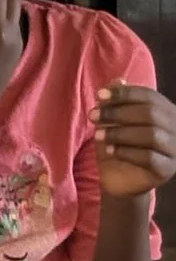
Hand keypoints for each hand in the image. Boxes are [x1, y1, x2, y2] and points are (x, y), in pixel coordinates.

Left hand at [95, 82, 175, 198]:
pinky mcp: (167, 169)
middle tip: (93, 116)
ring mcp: (175, 150)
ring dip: (120, 133)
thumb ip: (117, 102)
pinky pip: (150, 157)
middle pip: (150, 114)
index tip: (100, 95)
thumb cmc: (118, 146)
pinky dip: (127, 152)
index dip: (125, 94)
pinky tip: (111, 151)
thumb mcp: (113, 122)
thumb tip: (117, 80)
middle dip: (118, 113)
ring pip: (151, 135)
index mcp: (166, 112)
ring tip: (98, 135)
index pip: (150, 97)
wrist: (119, 179)